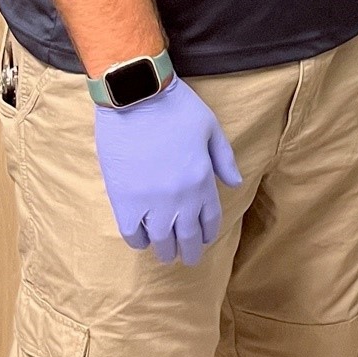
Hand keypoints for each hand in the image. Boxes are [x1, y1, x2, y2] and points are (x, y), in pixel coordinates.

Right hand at [93, 79, 242, 266]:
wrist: (136, 96)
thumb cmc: (177, 108)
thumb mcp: (211, 128)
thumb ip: (224, 159)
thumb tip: (235, 184)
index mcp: (203, 181)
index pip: (209, 220)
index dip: (207, 233)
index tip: (204, 239)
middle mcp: (179, 198)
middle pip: (186, 237)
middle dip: (189, 252)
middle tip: (188, 259)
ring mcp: (150, 202)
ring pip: (160, 240)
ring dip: (165, 250)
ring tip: (166, 253)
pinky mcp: (123, 200)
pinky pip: (131, 233)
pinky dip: (139, 241)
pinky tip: (143, 239)